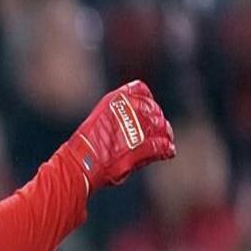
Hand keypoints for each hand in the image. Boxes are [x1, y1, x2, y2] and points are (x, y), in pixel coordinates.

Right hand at [61, 80, 174, 195]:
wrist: (81, 160)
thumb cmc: (88, 142)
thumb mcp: (100, 116)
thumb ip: (118, 113)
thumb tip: (133, 115)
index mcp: (115, 99)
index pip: (140, 90)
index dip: (148, 99)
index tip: (151, 108)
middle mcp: (126, 110)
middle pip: (152, 109)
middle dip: (158, 118)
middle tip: (163, 128)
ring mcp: (134, 128)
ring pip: (160, 126)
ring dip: (166, 133)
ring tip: (167, 139)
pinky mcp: (138, 148)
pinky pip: (159, 146)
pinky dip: (166, 149)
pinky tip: (169, 151)